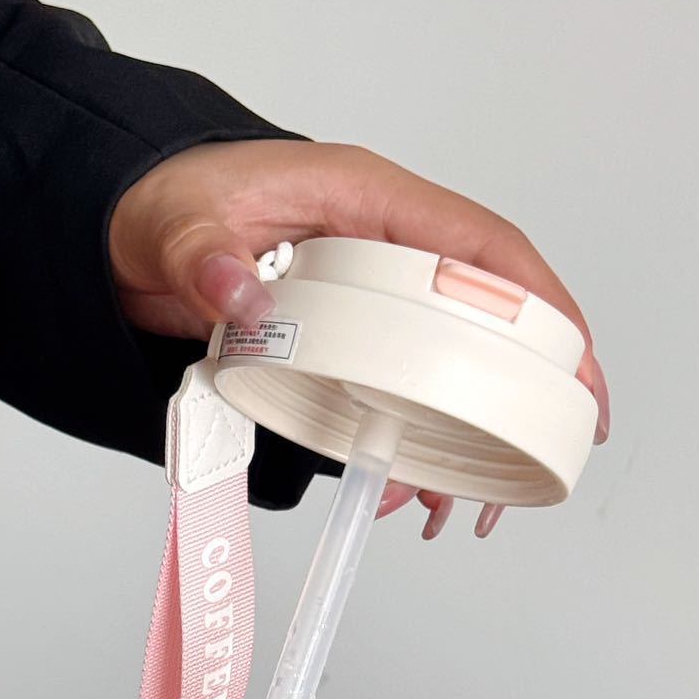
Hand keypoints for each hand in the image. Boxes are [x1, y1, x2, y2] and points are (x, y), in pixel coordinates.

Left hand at [109, 140, 608, 537]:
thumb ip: (206, 255)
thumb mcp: (178, 224)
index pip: (483, 246)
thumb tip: (243, 290)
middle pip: (489, 314)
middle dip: (529, 388)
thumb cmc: (165, 203)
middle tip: (550, 455)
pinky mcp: (342, 337)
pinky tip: (406, 486)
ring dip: (467, 432)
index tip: (576, 367)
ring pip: (449, 362)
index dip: (542, 306)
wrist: (122, 230)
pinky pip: (397, 386)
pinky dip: (409, 440)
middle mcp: (382, 245)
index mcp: (368, 199)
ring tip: (467, 499)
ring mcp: (366, 295)